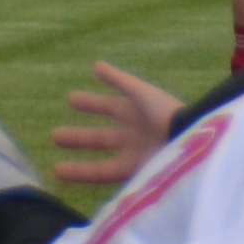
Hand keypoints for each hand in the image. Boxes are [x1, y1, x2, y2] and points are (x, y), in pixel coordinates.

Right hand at [51, 62, 180, 188]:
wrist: (188, 142)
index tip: (69, 100)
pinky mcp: (136, 175)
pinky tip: (63, 176)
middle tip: (55, 136)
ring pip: (101, 165)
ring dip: (77, 168)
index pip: (109, 106)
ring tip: (55, 170)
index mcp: (137, 112)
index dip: (91, 103)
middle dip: (79, 137)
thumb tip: (95, 65)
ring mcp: (135, 158)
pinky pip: (105, 177)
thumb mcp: (140, 93)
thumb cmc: (166, 114)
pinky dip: (84, 176)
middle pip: (101, 137)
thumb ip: (119, 81)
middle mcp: (135, 136)